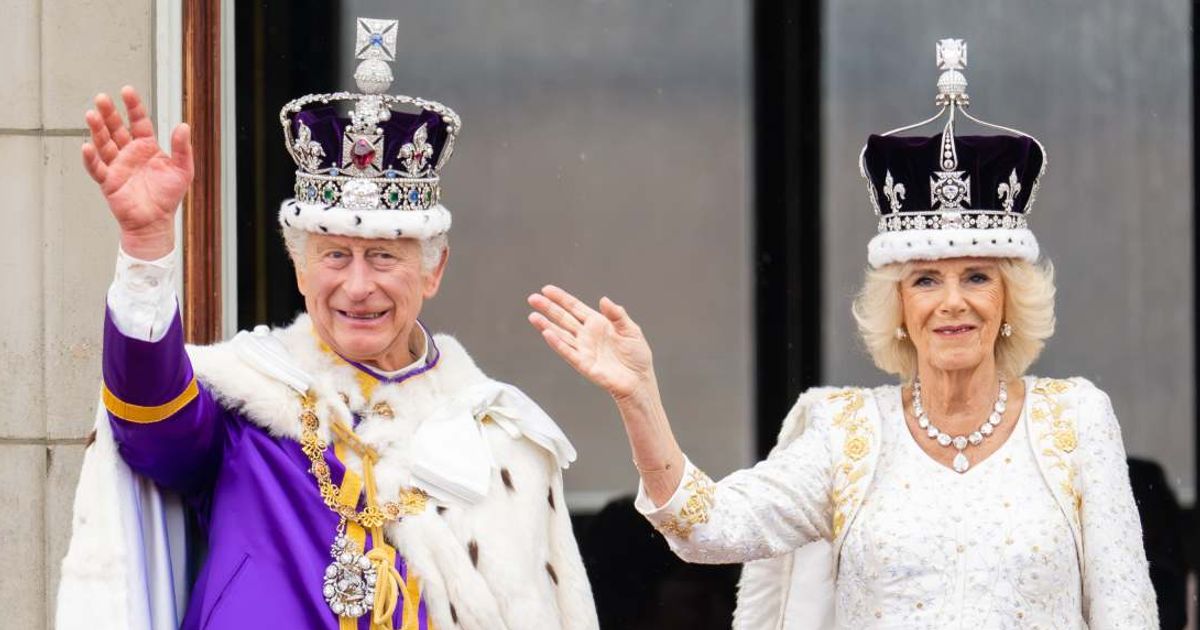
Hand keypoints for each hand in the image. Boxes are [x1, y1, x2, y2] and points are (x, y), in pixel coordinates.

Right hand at [82, 86, 193, 258]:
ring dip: (97, 130)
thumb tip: (184, 126)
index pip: (138, 121)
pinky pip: (97, 168)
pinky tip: (87, 146)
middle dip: (109, 114)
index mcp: (146, 146)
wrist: (156, 222)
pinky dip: (91, 158)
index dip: (133, 106)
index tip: (127, 91)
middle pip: (116, 128)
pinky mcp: (108, 181)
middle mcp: (129, 152)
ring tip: (91, 115)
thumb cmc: (168, 196)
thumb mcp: (183, 170)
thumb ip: (183, 148)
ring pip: (104, 143)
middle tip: (101, 98)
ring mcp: (117, 165)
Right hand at [528, 286, 654, 401]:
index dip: (561, 298)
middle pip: (563, 318)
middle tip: (532, 298)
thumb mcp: (631, 330)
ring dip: (546, 325)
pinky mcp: (583, 364)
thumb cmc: (637, 356)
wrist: (639, 380)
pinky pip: (568, 352)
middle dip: (548, 308)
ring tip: (533, 316)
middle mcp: (586, 335)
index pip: (575, 307)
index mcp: (597, 323)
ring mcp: (583, 349)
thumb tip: (603, 299)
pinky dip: (557, 343)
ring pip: (561, 334)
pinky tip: (547, 333)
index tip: (546, 289)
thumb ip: (617, 315)